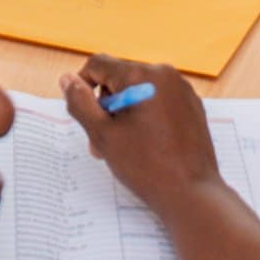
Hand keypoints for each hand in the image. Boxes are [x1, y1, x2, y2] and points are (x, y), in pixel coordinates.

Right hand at [60, 56, 221, 215]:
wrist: (192, 194)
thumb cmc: (147, 166)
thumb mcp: (102, 135)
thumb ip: (80, 103)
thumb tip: (67, 79)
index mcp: (140, 76)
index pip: (98, 65)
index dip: (82, 86)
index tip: (84, 114)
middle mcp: (164, 73)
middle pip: (119, 78)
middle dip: (105, 105)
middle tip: (101, 140)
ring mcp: (181, 89)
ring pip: (139, 90)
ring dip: (124, 112)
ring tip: (123, 146)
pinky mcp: (192, 104)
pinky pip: (159, 99)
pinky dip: (146, 115)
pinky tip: (146, 144)